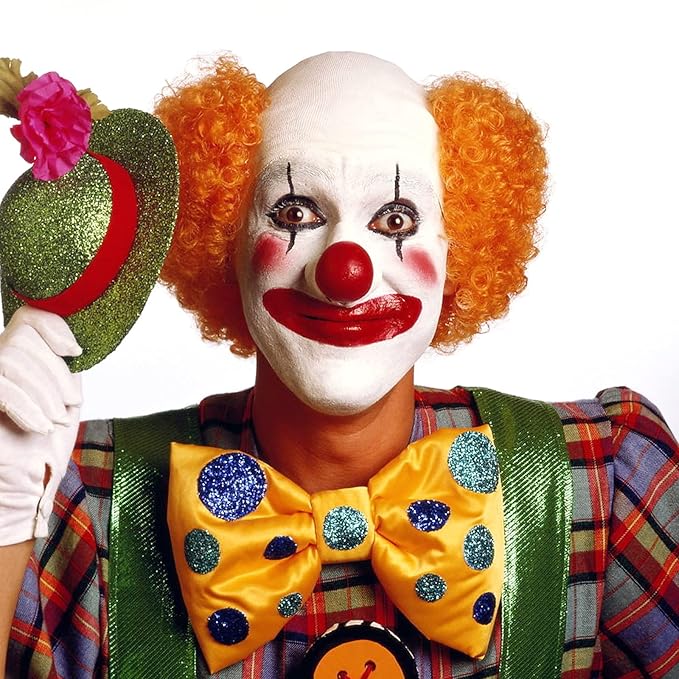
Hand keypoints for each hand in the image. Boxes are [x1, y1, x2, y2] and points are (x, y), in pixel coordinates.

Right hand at [0, 306, 81, 544]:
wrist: (25, 488)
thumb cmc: (45, 446)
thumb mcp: (66, 397)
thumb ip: (64, 365)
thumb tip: (71, 338)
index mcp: (19, 359)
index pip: (28, 316)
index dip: (53, 325)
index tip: (75, 351)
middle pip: (21, 337)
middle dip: (54, 372)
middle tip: (70, 404)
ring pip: (10, 357)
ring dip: (43, 391)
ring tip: (55, 420)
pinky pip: (1, 387)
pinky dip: (26, 406)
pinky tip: (40, 427)